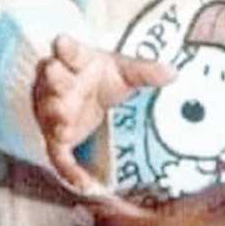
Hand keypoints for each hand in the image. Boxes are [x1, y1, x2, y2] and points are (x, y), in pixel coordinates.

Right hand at [33, 35, 173, 191]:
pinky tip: (86, 185)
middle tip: (56, 76)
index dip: (66, 47)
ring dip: (57, 118)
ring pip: (50, 113)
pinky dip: (70, 171)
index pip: (70, 52)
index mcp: (74, 61)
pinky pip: (59, 156)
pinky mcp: (55, 138)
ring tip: (65, 127)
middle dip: (55, 80)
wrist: (80, 95)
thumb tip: (174, 73)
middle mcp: (57, 83)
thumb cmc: (98, 77)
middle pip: (53, 79)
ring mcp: (53, 110)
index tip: (62, 40)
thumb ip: (144, 71)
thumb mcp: (121, 71)